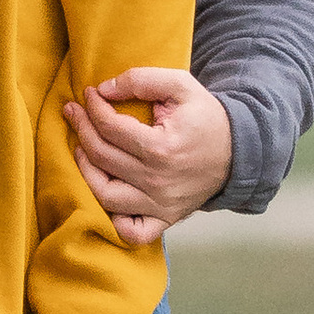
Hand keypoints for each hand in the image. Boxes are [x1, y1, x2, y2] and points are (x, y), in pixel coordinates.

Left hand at [64, 68, 234, 241]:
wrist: (239, 151)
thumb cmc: (206, 117)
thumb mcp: (181, 86)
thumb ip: (142, 80)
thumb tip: (104, 90)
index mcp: (161, 148)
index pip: (110, 128)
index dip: (93, 107)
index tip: (88, 94)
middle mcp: (157, 181)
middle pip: (102, 157)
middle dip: (81, 129)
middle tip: (74, 112)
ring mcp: (160, 205)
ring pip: (106, 196)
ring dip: (86, 171)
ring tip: (81, 149)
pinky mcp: (165, 220)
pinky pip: (132, 233)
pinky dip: (114, 220)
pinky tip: (106, 195)